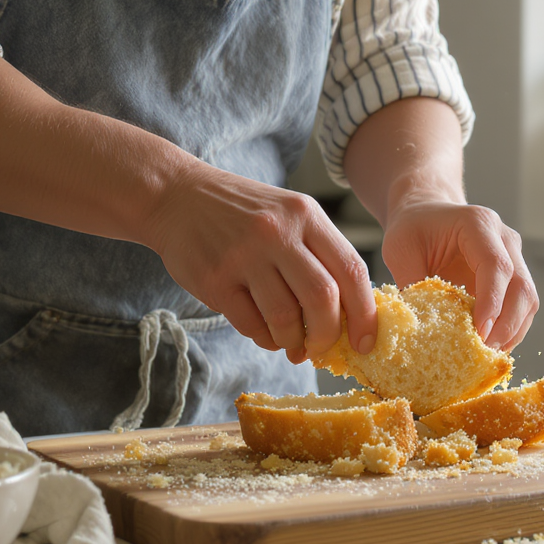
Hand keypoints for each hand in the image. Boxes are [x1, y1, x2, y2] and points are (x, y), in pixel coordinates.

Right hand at [144, 161, 376, 362]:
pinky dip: (266, 339)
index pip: (351, 270)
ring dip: (294, 342)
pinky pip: (252, 325)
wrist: (176, 195)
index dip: (365, 314)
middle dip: (328, 335)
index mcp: (306, 215)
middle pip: (323, 298)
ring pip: (286, 317)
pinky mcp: (215, 279)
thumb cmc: (243, 213)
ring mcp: (244, 255)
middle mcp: (277, 232)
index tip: (367, 342)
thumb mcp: (288, 214)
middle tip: (322, 348)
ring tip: (292, 345)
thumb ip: (320, 255)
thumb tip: (351, 317)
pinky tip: (267, 334)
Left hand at [381, 200, 537, 349]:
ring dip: (512, 332)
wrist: (427, 214)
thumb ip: (411, 284)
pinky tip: (490, 347)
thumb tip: (418, 329)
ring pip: (528, 301)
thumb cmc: (413, 229)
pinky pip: (521, 309)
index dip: (492, 301)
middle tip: (483, 352)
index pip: (496, 265)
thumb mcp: (401, 250)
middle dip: (506, 325)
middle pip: (521, 287)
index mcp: (478, 224)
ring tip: (487, 356)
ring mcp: (515, 258)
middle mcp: (505, 239)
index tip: (479, 332)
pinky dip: (510, 331)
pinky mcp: (514, 278)